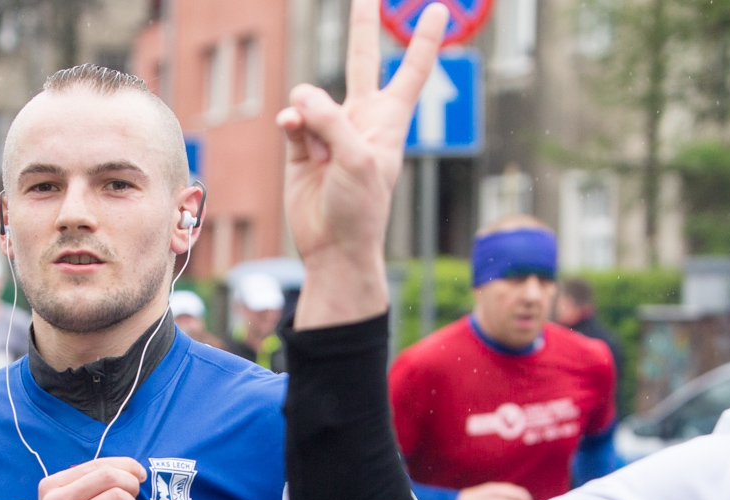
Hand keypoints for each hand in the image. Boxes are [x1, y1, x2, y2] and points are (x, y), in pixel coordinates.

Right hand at [281, 0, 446, 328]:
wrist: (334, 246)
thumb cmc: (360, 207)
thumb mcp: (357, 158)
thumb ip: (331, 120)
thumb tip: (300, 98)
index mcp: (389, 120)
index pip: (411, 70)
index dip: (424, 40)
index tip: (438, 10)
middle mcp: (361, 119)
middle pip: (362, 62)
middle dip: (363, 27)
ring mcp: (329, 132)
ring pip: (311, 98)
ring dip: (308, 113)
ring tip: (316, 147)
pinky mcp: (302, 148)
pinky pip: (292, 121)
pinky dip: (291, 125)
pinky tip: (294, 134)